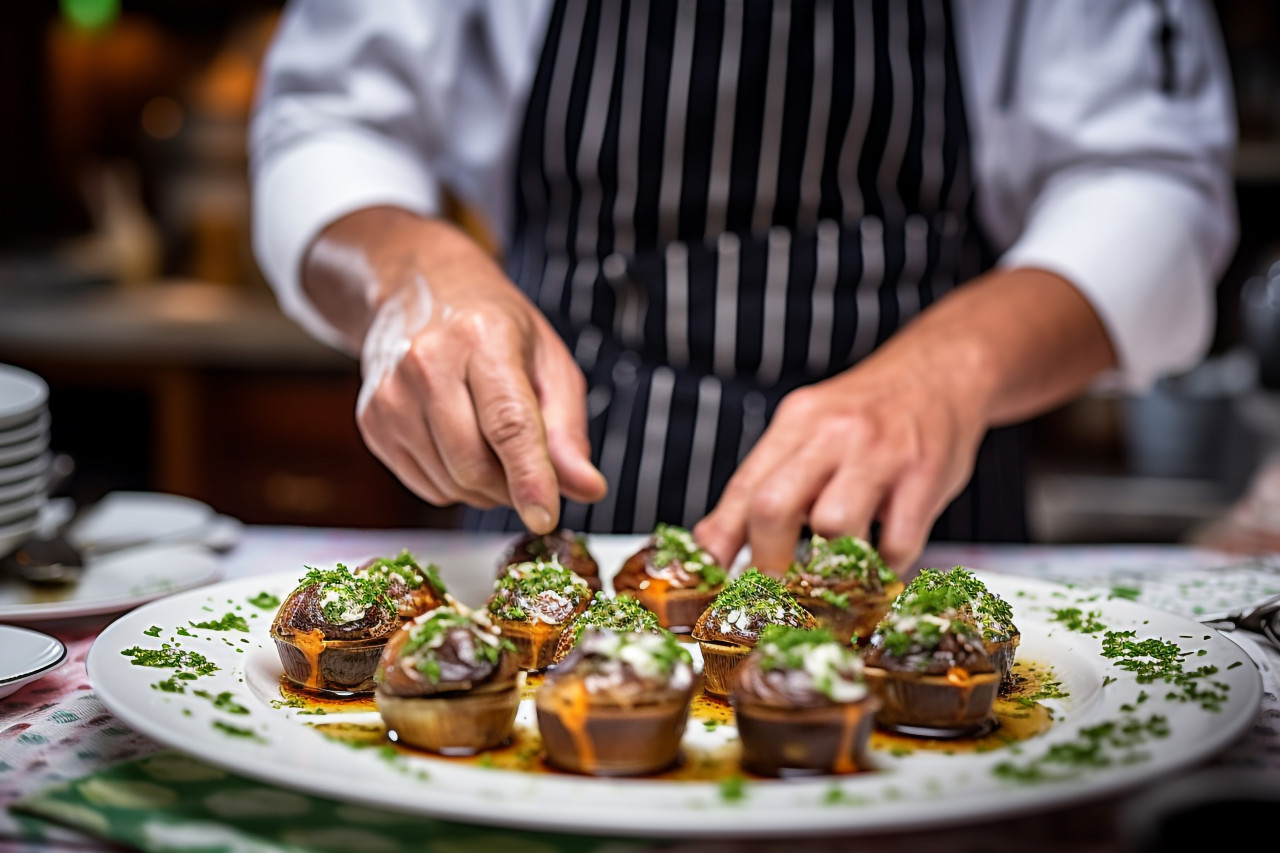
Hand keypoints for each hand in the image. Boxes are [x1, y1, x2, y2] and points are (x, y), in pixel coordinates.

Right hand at [304, 208, 607, 531]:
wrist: (420, 290)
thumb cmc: (495, 326)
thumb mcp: (548, 362)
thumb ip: (568, 431)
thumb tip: (587, 489)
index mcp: (483, 338)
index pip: (507, 423)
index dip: (529, 478)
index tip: (545, 518)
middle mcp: (427, 363)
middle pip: (474, 465)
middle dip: (513, 489)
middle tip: (531, 471)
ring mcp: (390, 395)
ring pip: (450, 484)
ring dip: (486, 489)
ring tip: (494, 445)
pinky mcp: (372, 422)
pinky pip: (426, 487)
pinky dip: (455, 484)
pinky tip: (459, 443)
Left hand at [694, 267, 1116, 572]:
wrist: (944, 373)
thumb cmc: (870, 413)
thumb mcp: (809, 430)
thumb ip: (764, 483)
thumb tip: (711, 544)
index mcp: (798, 421)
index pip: (745, 488)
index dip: (723, 544)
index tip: (716, 582)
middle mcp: (834, 433)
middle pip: (775, 507)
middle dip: (769, 563)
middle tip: (778, 588)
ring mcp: (882, 455)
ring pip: (834, 528)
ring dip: (832, 565)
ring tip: (838, 570)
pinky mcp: (926, 479)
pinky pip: (895, 546)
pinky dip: (883, 568)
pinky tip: (882, 557)